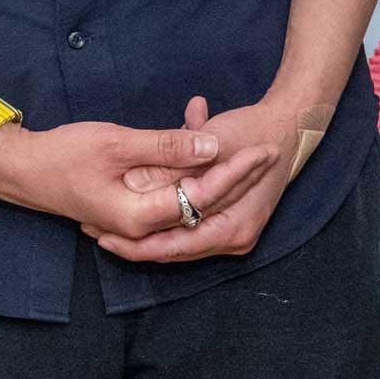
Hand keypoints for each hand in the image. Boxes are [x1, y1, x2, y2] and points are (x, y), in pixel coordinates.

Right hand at [0, 116, 264, 244]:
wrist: (21, 170)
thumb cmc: (62, 154)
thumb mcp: (117, 142)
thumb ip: (167, 146)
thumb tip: (213, 145)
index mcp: (139, 218)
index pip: (201, 197)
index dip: (234, 171)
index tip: (261, 148)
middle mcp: (143, 228)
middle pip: (203, 207)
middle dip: (238, 178)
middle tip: (269, 151)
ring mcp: (137, 223)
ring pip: (191, 204)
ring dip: (218, 176)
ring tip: (250, 150)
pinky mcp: (133, 212)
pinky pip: (173, 199)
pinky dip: (192, 175)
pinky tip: (206, 144)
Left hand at [94, 90, 329, 263]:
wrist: (286, 127)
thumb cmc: (249, 132)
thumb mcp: (209, 146)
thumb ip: (175, 167)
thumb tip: (134, 183)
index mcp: (232, 227)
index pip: (173, 247)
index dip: (135, 243)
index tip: (101, 234)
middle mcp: (235, 239)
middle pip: (173, 250)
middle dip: (133, 243)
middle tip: (94, 234)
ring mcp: (235, 235)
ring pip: (178, 243)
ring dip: (143, 234)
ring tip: (102, 229)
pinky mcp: (230, 224)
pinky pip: (188, 232)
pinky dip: (161, 225)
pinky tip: (129, 222)